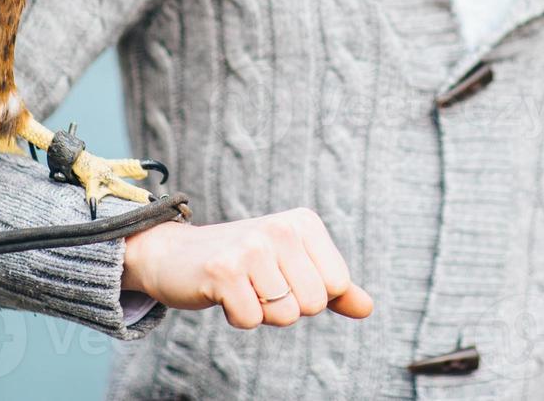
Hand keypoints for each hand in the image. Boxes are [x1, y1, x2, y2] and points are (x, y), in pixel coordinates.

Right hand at [121, 207, 373, 328]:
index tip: (281, 275)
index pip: (337, 285)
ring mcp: (252, 248)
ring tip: (242, 286)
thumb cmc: (242, 263)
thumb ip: (333, 288)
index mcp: (303, 223)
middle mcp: (280, 228)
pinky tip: (223, 293)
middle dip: (285, 306)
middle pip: (312, 304)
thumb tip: (367, 308)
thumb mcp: (292, 266)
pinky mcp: (224, 271)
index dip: (309, 293)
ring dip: (260, 311)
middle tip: (259, 283)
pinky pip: (251, 321)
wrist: (175, 255)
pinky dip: (236, 317)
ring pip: (283, 315)